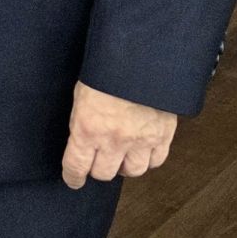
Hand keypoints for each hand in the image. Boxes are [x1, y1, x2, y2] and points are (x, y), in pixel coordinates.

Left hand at [61, 81, 176, 188]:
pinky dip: (148, 160)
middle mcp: (114, 140)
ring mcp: (141, 139)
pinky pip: (156, 161)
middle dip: (98, 169)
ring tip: (121, 156)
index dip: (73, 177)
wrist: (142, 57)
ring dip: (124, 166)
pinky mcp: (163, 135)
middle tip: (98, 161)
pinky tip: (142, 152)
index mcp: (88, 129)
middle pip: (104, 173)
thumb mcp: (82, 96)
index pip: (76, 167)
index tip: (73, 180)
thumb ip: (82, 122)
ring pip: (132, 171)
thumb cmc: (106, 71)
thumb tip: (81, 141)